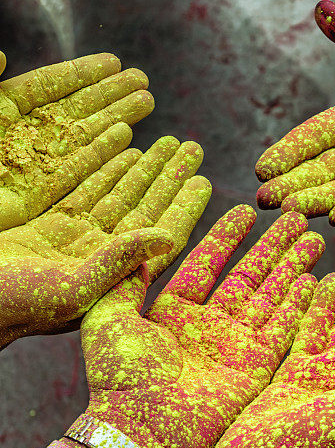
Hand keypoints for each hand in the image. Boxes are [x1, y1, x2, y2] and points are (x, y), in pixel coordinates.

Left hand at [0, 53, 153, 229]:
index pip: (48, 85)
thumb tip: (1, 53)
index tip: (114, 62)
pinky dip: (103, 155)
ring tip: (148, 103)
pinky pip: (76, 172)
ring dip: (116, 119)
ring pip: (82, 137)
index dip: (82, 73)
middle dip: (110, 94)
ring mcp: (32, 165)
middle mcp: (20, 135)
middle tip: (144, 80)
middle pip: (74, 109)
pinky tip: (128, 139)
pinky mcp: (36, 196)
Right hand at [0, 137, 209, 346]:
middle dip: (168, 177)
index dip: (182, 207)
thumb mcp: (74, 287)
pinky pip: (84, 188)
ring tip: (168, 142)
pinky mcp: (48, 226)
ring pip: (117, 194)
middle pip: (144, 208)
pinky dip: (104, 167)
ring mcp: (75, 240)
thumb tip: (166, 238)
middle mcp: (100, 256)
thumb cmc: (17, 306)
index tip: (204, 180)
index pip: (158, 235)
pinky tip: (125, 147)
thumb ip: (119, 262)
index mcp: (114, 276)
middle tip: (193, 148)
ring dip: (143, 168)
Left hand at [78, 207, 321, 447]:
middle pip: (249, 276)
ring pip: (272, 297)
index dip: (228, 237)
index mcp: (174, 313)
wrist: (145, 429)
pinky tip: (314, 279)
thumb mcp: (110, 316)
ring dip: (293, 268)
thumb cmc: (120, 376)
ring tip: (313, 239)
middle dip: (273, 247)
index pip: (208, 264)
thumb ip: (126, 277)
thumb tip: (138, 240)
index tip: (247, 211)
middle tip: (296, 218)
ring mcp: (236, 347)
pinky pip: (284, 328)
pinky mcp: (257, 367)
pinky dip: (299, 305)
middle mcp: (210, 326)